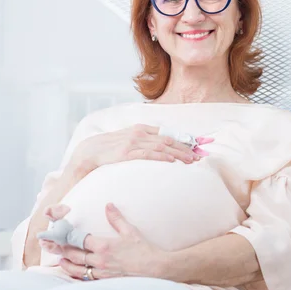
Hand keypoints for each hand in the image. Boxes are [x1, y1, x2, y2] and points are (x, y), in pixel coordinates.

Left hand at [40, 203, 169, 279]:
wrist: (155, 269)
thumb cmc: (144, 250)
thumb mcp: (130, 231)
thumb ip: (116, 218)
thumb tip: (108, 205)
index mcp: (104, 246)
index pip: (80, 240)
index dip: (67, 236)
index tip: (58, 232)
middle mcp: (99, 260)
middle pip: (74, 255)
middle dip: (61, 249)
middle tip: (51, 246)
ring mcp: (101, 272)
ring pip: (78, 269)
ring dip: (66, 264)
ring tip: (60, 260)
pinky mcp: (105, 281)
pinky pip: (86, 279)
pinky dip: (77, 275)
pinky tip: (74, 273)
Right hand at [68, 124, 201, 177]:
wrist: (89, 152)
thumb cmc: (111, 148)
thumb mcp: (130, 140)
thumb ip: (145, 142)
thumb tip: (161, 147)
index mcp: (142, 128)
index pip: (169, 133)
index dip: (185, 139)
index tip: (200, 145)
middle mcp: (140, 133)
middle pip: (169, 139)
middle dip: (187, 147)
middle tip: (201, 155)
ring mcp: (133, 142)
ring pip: (162, 147)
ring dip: (179, 154)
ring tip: (191, 160)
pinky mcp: (127, 153)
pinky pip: (148, 154)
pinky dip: (162, 157)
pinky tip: (171, 161)